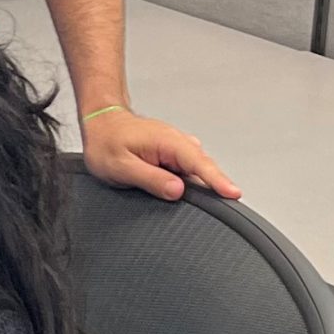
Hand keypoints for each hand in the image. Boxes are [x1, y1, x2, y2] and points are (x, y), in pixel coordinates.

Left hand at [81, 108, 240, 202]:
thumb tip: (177, 190)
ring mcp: (177, 149)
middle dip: (217, 187)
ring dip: (204, 186)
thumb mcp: (121, 166)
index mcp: (167, 142)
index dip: (217, 181)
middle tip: (228, 209)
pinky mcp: (173, 156)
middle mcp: (177, 143)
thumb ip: (150, 178)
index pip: (199, 164)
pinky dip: (193, 183)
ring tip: (211, 204)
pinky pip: (189, 171)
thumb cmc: (106, 141)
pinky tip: (192, 195)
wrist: (101, 124)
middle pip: (204, 169)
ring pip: (197, 171)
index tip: (233, 194)